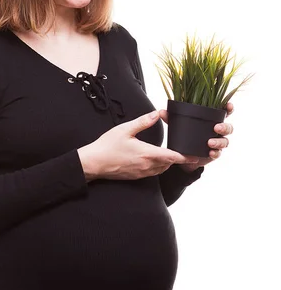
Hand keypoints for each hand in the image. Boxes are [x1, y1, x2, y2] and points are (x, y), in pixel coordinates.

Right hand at [78, 111, 198, 180]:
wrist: (94, 163)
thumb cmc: (107, 146)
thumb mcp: (125, 129)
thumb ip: (143, 122)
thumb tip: (156, 113)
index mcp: (146, 153)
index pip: (171, 156)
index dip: (184, 157)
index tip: (195, 156)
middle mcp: (146, 165)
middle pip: (168, 164)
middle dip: (177, 159)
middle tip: (185, 153)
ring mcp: (141, 173)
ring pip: (161, 169)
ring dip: (167, 163)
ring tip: (172, 156)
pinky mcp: (135, 176)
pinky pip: (152, 173)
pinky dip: (158, 167)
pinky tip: (154, 160)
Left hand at [158, 102, 233, 172]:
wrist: (185, 155)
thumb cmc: (186, 134)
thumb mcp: (179, 125)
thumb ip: (172, 118)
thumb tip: (161, 111)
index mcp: (211, 120)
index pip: (223, 112)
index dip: (229, 108)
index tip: (229, 105)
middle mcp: (217, 131)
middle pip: (228, 127)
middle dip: (224, 126)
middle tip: (216, 127)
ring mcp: (218, 142)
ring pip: (225, 141)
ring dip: (219, 141)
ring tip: (210, 142)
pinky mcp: (215, 153)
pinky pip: (219, 153)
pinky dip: (215, 152)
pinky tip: (210, 152)